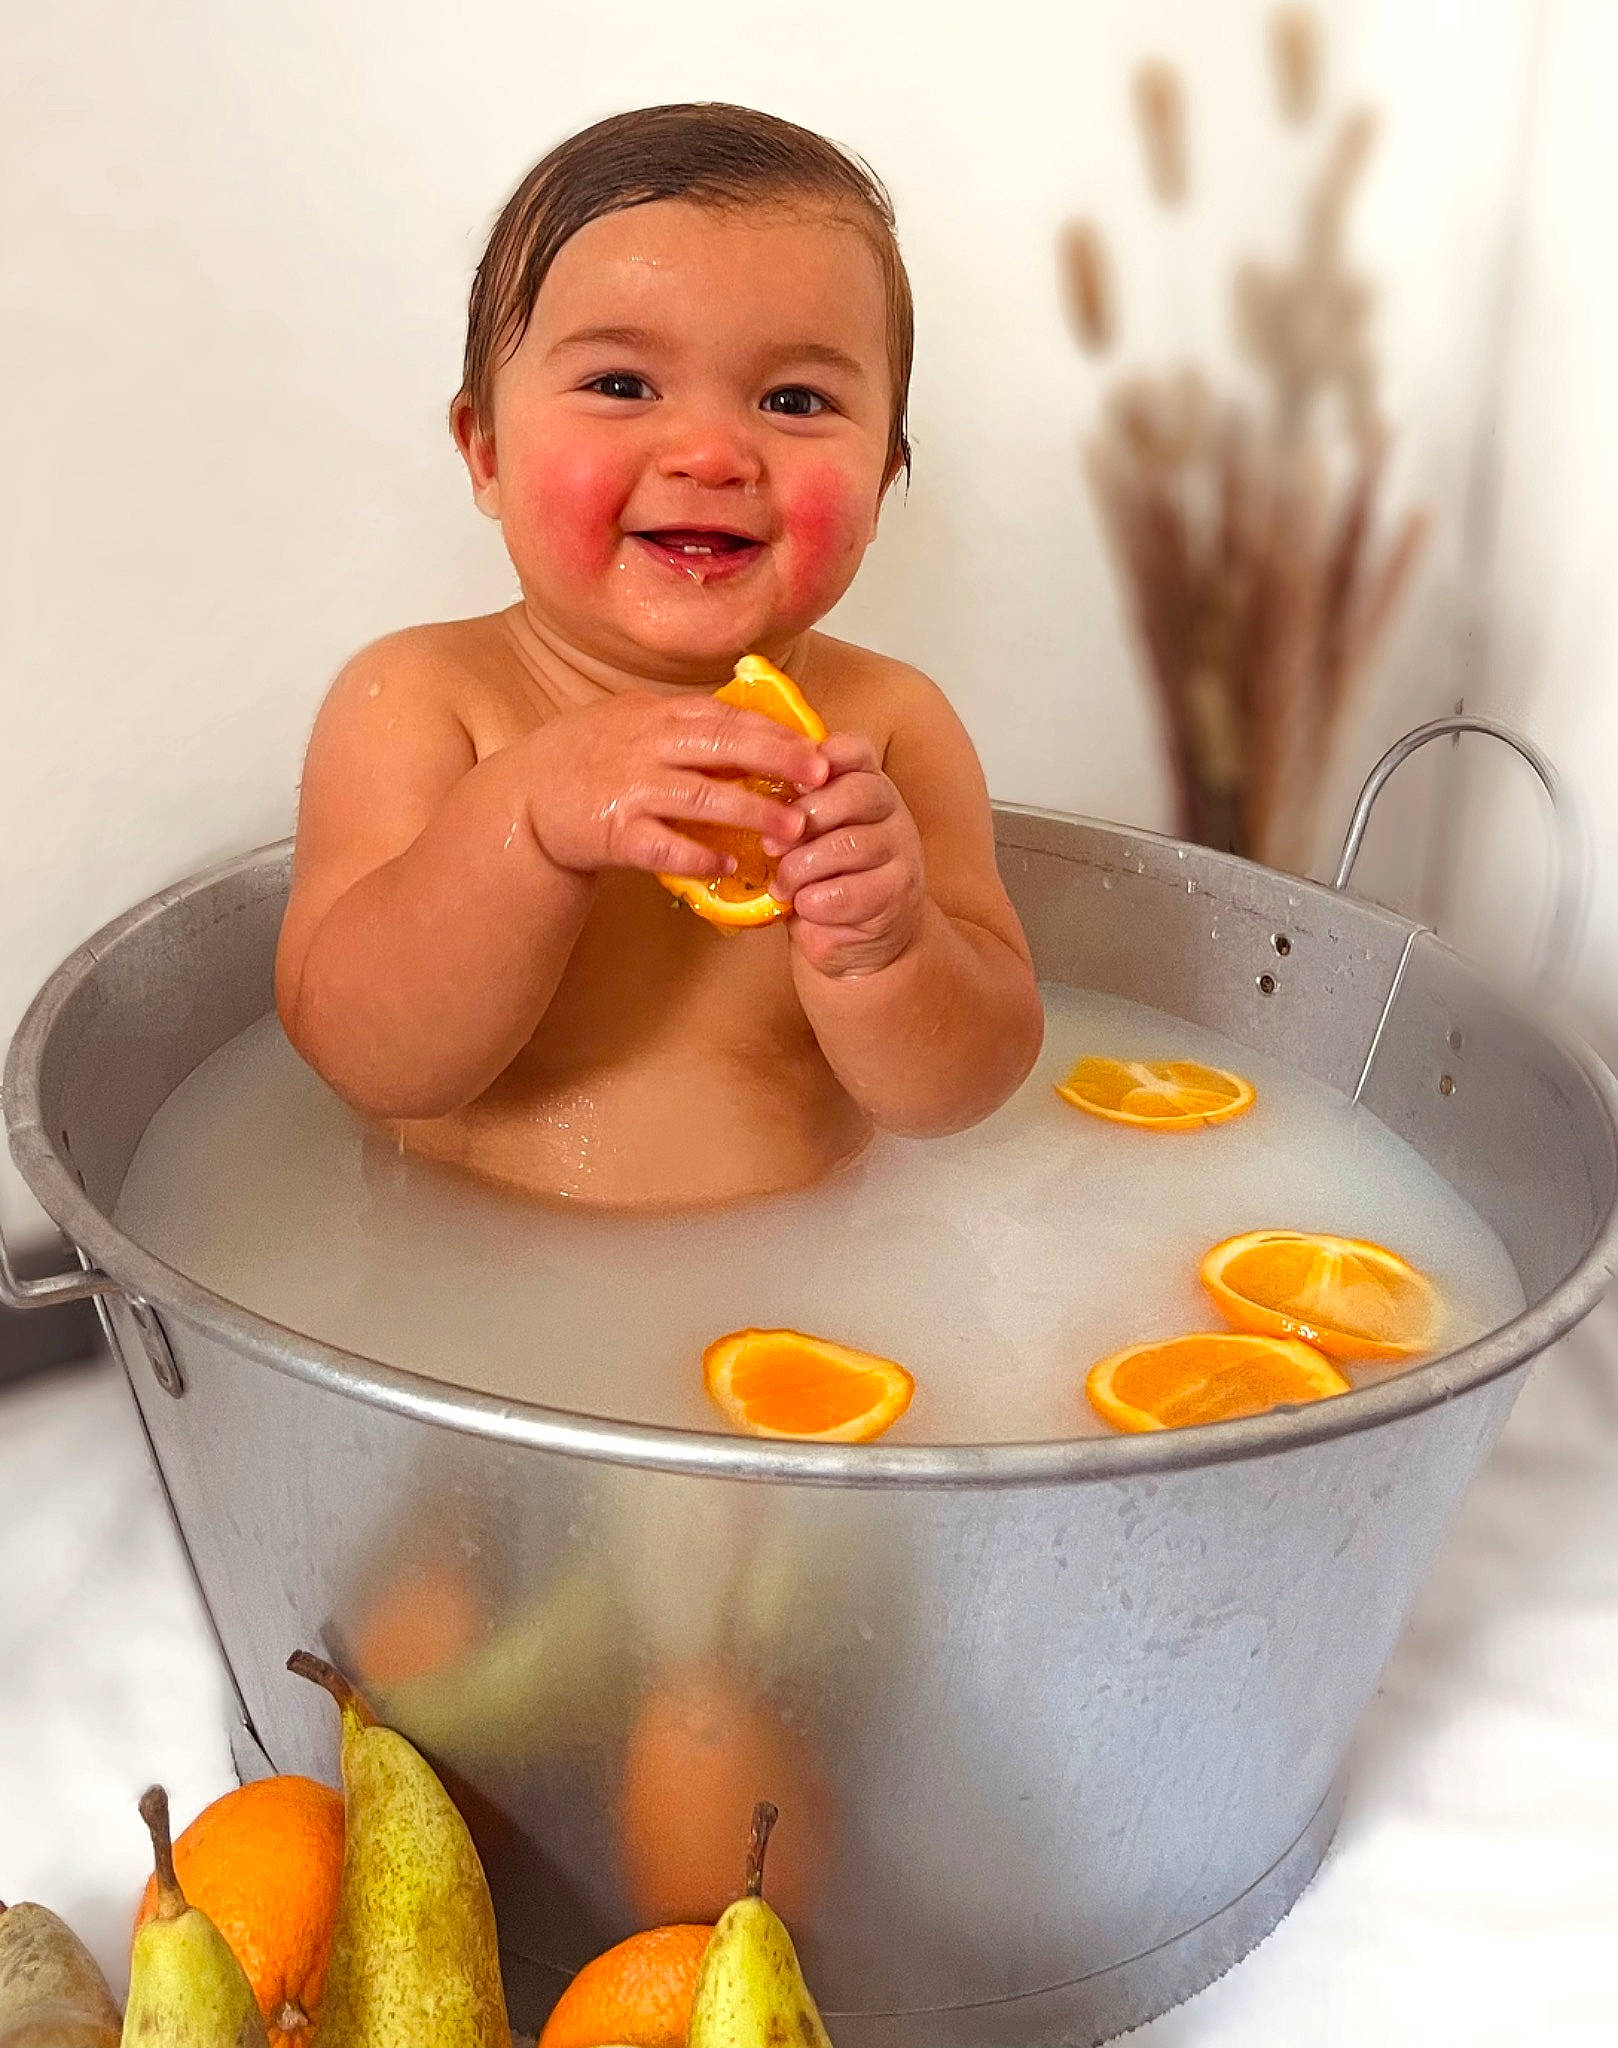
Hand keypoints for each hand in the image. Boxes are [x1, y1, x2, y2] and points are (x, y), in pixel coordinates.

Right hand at [521, 692, 826, 878]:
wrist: (524, 798)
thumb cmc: (587, 759)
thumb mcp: (632, 723)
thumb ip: (686, 725)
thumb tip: (754, 728)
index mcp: (654, 715)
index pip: (725, 717)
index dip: (775, 732)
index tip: (817, 748)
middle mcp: (644, 746)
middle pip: (721, 747)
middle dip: (776, 760)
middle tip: (820, 778)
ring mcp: (629, 789)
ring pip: (701, 798)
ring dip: (751, 812)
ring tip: (791, 829)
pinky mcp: (614, 833)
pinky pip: (664, 846)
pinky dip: (698, 855)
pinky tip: (727, 864)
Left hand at [769, 733, 925, 975]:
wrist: (856, 937)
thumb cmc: (821, 875)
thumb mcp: (805, 834)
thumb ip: (789, 807)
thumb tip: (741, 791)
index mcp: (865, 783)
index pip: (854, 751)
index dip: (821, 758)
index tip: (788, 781)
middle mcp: (890, 810)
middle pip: (857, 793)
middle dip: (805, 817)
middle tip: (771, 846)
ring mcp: (900, 852)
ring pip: (851, 844)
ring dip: (803, 867)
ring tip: (783, 884)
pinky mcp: (896, 894)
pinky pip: (851, 890)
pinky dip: (816, 901)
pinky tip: (803, 905)